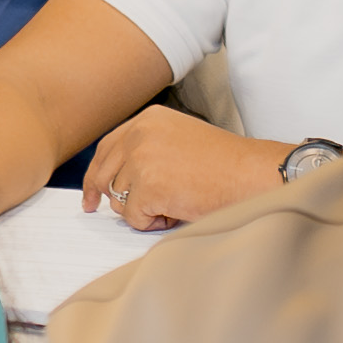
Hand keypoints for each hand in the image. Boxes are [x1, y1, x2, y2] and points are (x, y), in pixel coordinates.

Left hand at [84, 107, 295, 231]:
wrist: (250, 174)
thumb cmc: (225, 163)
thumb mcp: (179, 139)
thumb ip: (148, 148)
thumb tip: (118, 178)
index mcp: (148, 119)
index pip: (107, 148)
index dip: (96, 174)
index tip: (92, 194)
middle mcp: (139, 134)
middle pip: (104, 174)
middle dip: (106, 198)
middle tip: (107, 211)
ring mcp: (141, 160)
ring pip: (118, 200)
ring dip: (142, 209)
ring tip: (175, 202)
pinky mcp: (147, 187)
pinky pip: (134, 217)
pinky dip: (152, 222)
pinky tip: (177, 211)